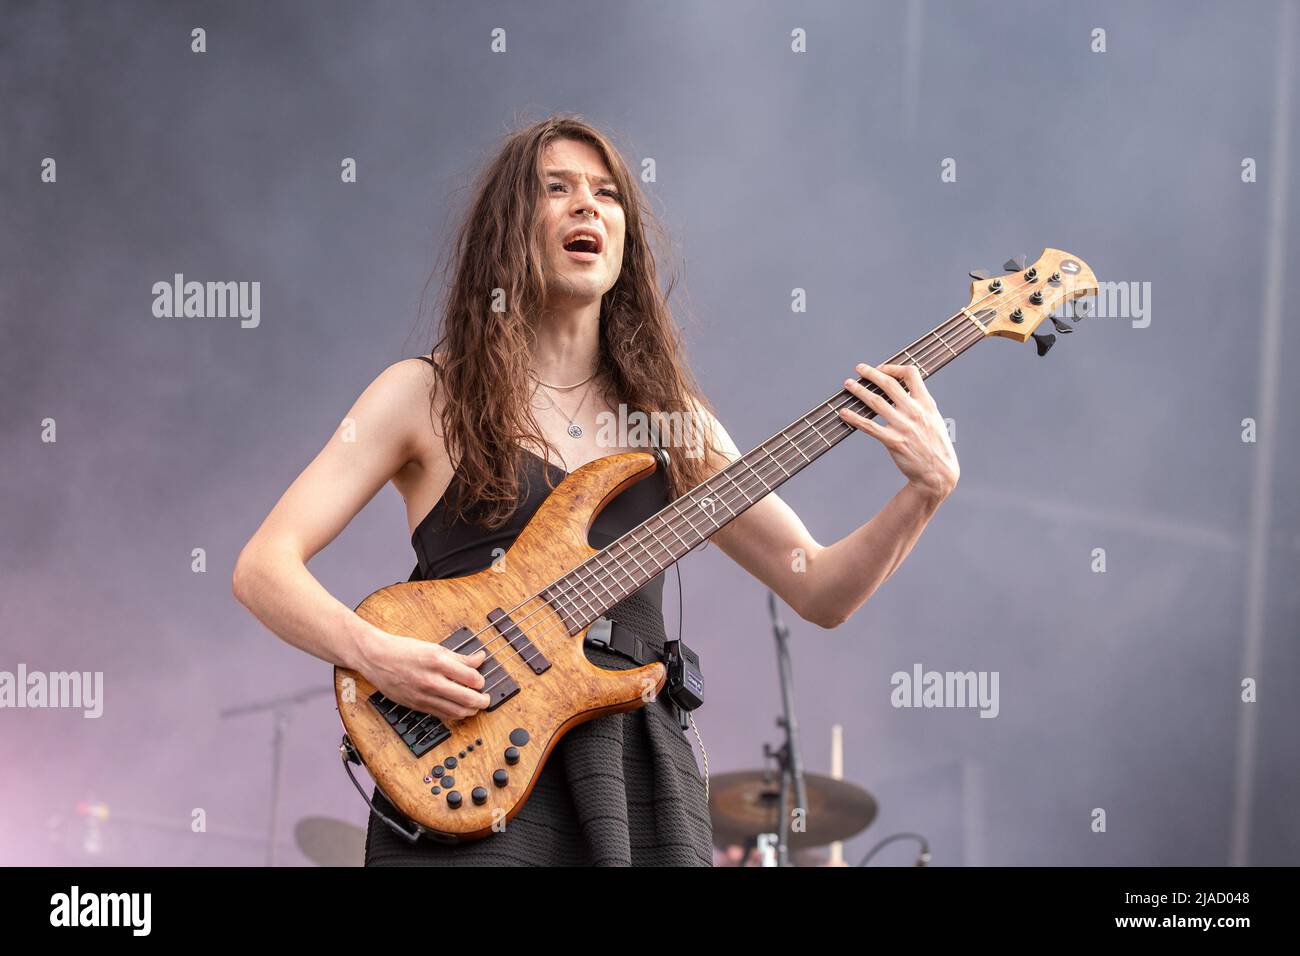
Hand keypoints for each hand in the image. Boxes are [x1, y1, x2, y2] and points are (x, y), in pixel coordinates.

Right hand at [358, 627, 491, 722]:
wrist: (376, 658)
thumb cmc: (403, 650)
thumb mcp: (434, 648)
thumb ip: (459, 657)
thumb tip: (480, 659)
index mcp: (437, 661)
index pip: (471, 678)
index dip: (481, 681)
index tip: (481, 681)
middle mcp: (431, 680)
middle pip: (467, 698)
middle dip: (482, 701)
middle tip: (486, 699)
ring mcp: (423, 695)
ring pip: (456, 711)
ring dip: (470, 711)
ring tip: (474, 706)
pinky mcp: (417, 705)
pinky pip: (441, 715)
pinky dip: (454, 714)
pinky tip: (458, 709)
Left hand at [838, 362, 959, 502]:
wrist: (939, 473)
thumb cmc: (935, 445)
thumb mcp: (934, 419)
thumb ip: (921, 404)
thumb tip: (906, 390)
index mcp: (926, 404)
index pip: (911, 374)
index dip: (894, 368)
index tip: (882, 368)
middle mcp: (915, 412)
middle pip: (889, 384)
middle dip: (872, 373)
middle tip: (859, 368)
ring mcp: (904, 426)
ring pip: (876, 402)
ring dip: (859, 391)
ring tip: (848, 384)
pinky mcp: (894, 441)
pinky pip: (869, 427)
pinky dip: (854, 418)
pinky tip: (844, 413)